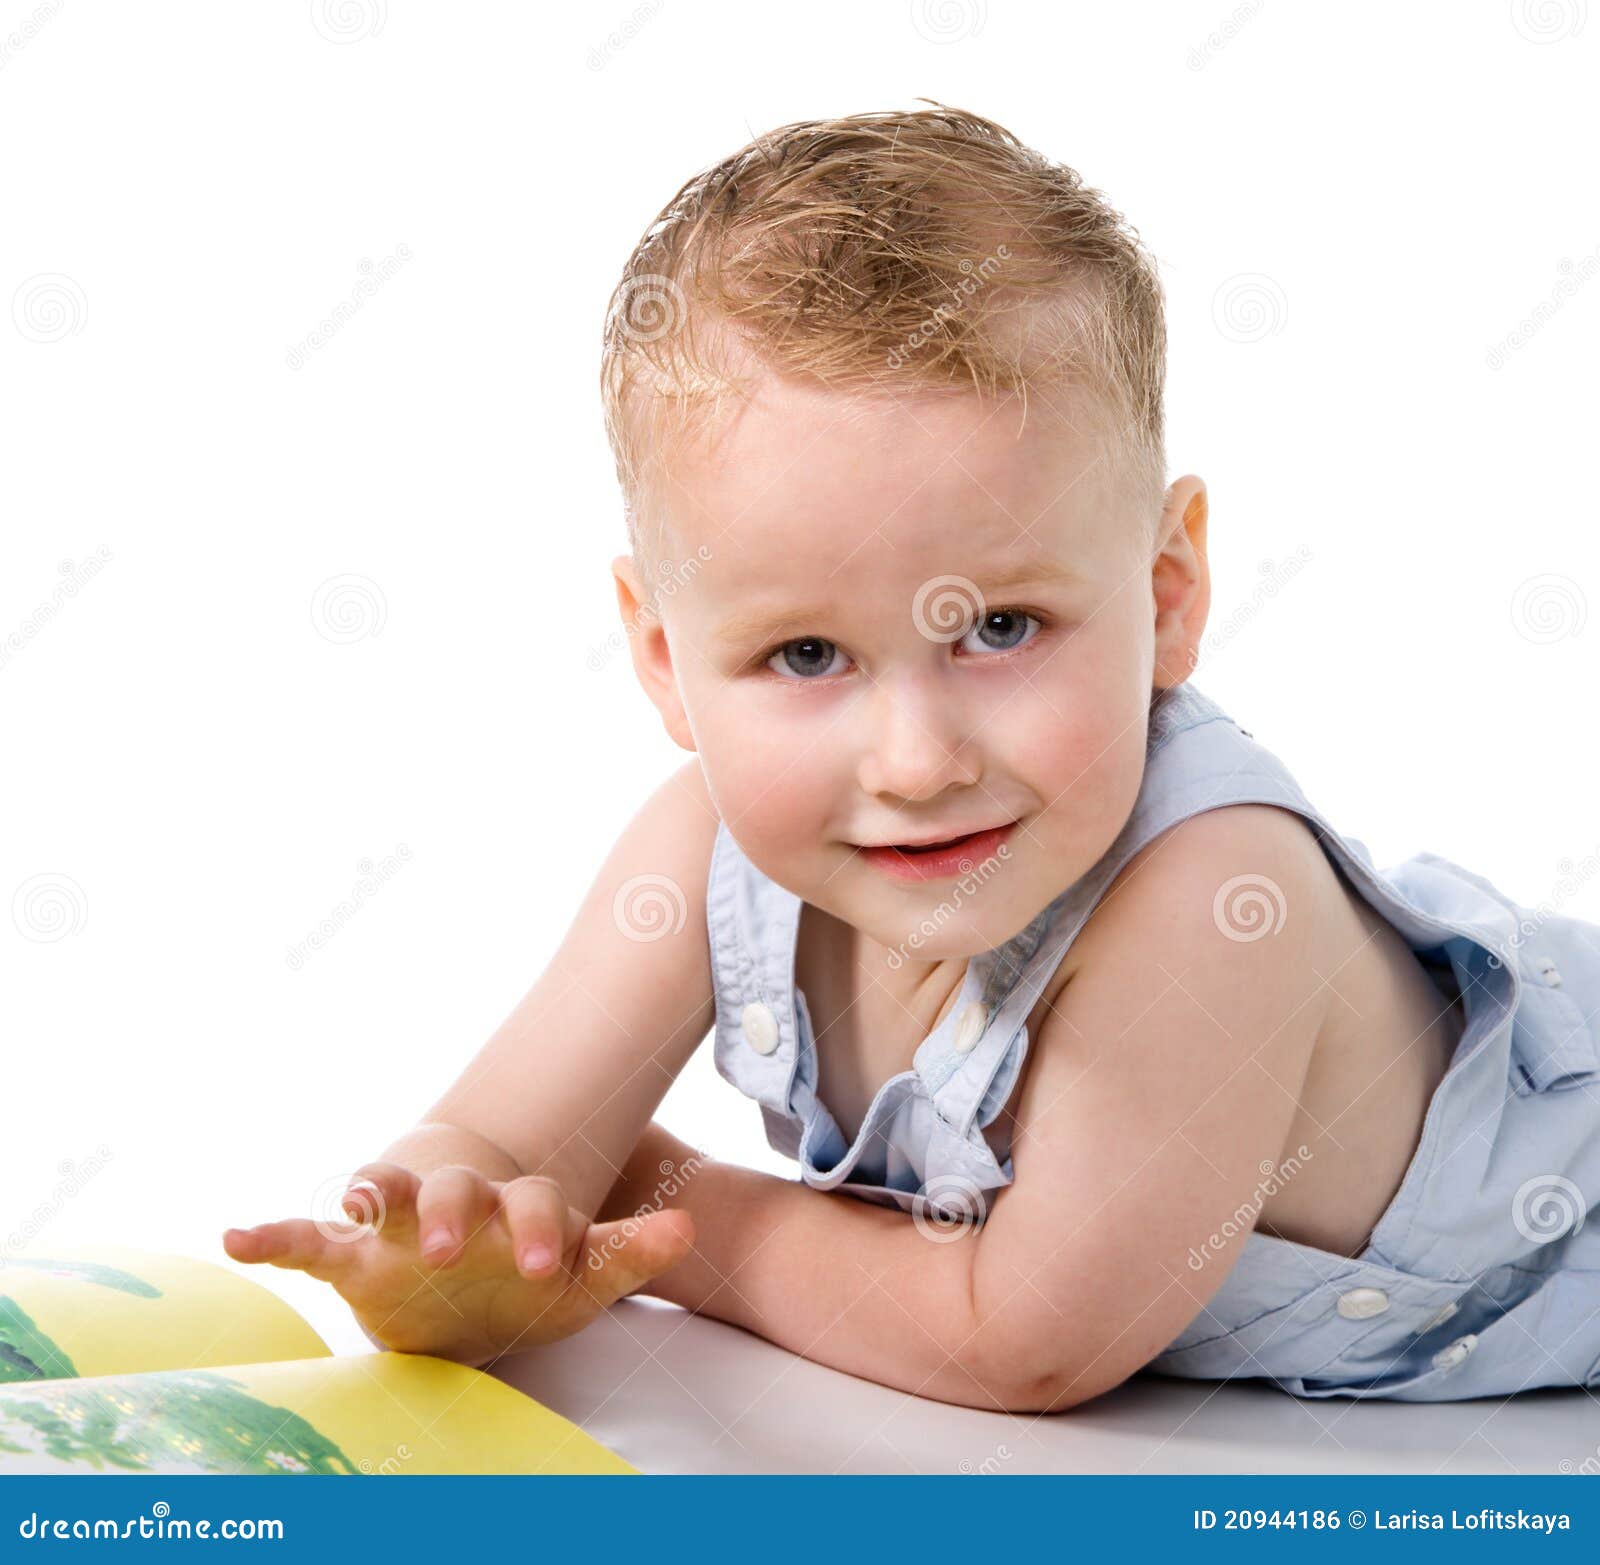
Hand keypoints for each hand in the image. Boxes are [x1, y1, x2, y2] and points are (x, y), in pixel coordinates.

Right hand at [221, 1161, 694, 1366]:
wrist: (473, 1297)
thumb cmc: (532, 1280)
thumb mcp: (585, 1277)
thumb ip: (632, 1251)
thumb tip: (690, 1224)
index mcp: (515, 1207)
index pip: (531, 1206)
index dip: (539, 1230)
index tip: (545, 1265)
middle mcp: (457, 1204)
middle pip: (452, 1191)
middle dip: (449, 1212)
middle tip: (447, 1246)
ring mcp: (401, 1225)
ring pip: (383, 1191)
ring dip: (372, 1191)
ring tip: (354, 1194)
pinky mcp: (353, 1254)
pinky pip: (309, 1239)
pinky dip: (273, 1234)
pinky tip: (234, 1238)